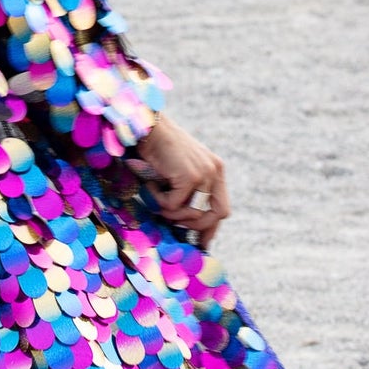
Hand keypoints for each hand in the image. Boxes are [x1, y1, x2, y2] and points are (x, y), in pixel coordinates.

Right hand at [136, 113, 230, 246]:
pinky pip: (173, 205)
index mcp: (215, 170)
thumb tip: (185, 223)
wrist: (146, 127)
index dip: (210, 228)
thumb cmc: (156, 148)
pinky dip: (158, 200)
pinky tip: (151, 184)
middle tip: (174, 224)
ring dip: (170, 212)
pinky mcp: (190, 176)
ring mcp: (204, 174)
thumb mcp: (178, 171)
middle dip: (195, 226)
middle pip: (217, 215)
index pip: (222, 208)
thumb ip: (188, 191)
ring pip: (192, 213)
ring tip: (156, 197)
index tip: (200, 242)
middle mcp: (215, 171)